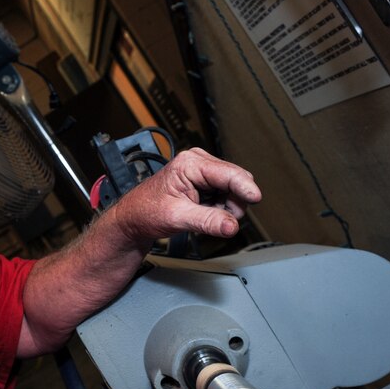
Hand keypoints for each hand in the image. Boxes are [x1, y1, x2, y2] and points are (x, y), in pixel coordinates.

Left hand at [114, 148, 260, 243]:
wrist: (134, 218)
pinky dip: (219, 208)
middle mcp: (199, 162)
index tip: (256, 198)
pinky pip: (226, 196)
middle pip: (237, 182)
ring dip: (225, 207)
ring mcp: (204, 172)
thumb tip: (231, 226)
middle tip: (211, 218)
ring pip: (234, 191)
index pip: (229, 173)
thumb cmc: (146, 211)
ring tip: (201, 215)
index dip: (245, 187)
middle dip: (231, 203)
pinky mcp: (206, 182)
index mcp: (191, 163)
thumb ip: (207, 221)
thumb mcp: (176, 217)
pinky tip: (202, 212)